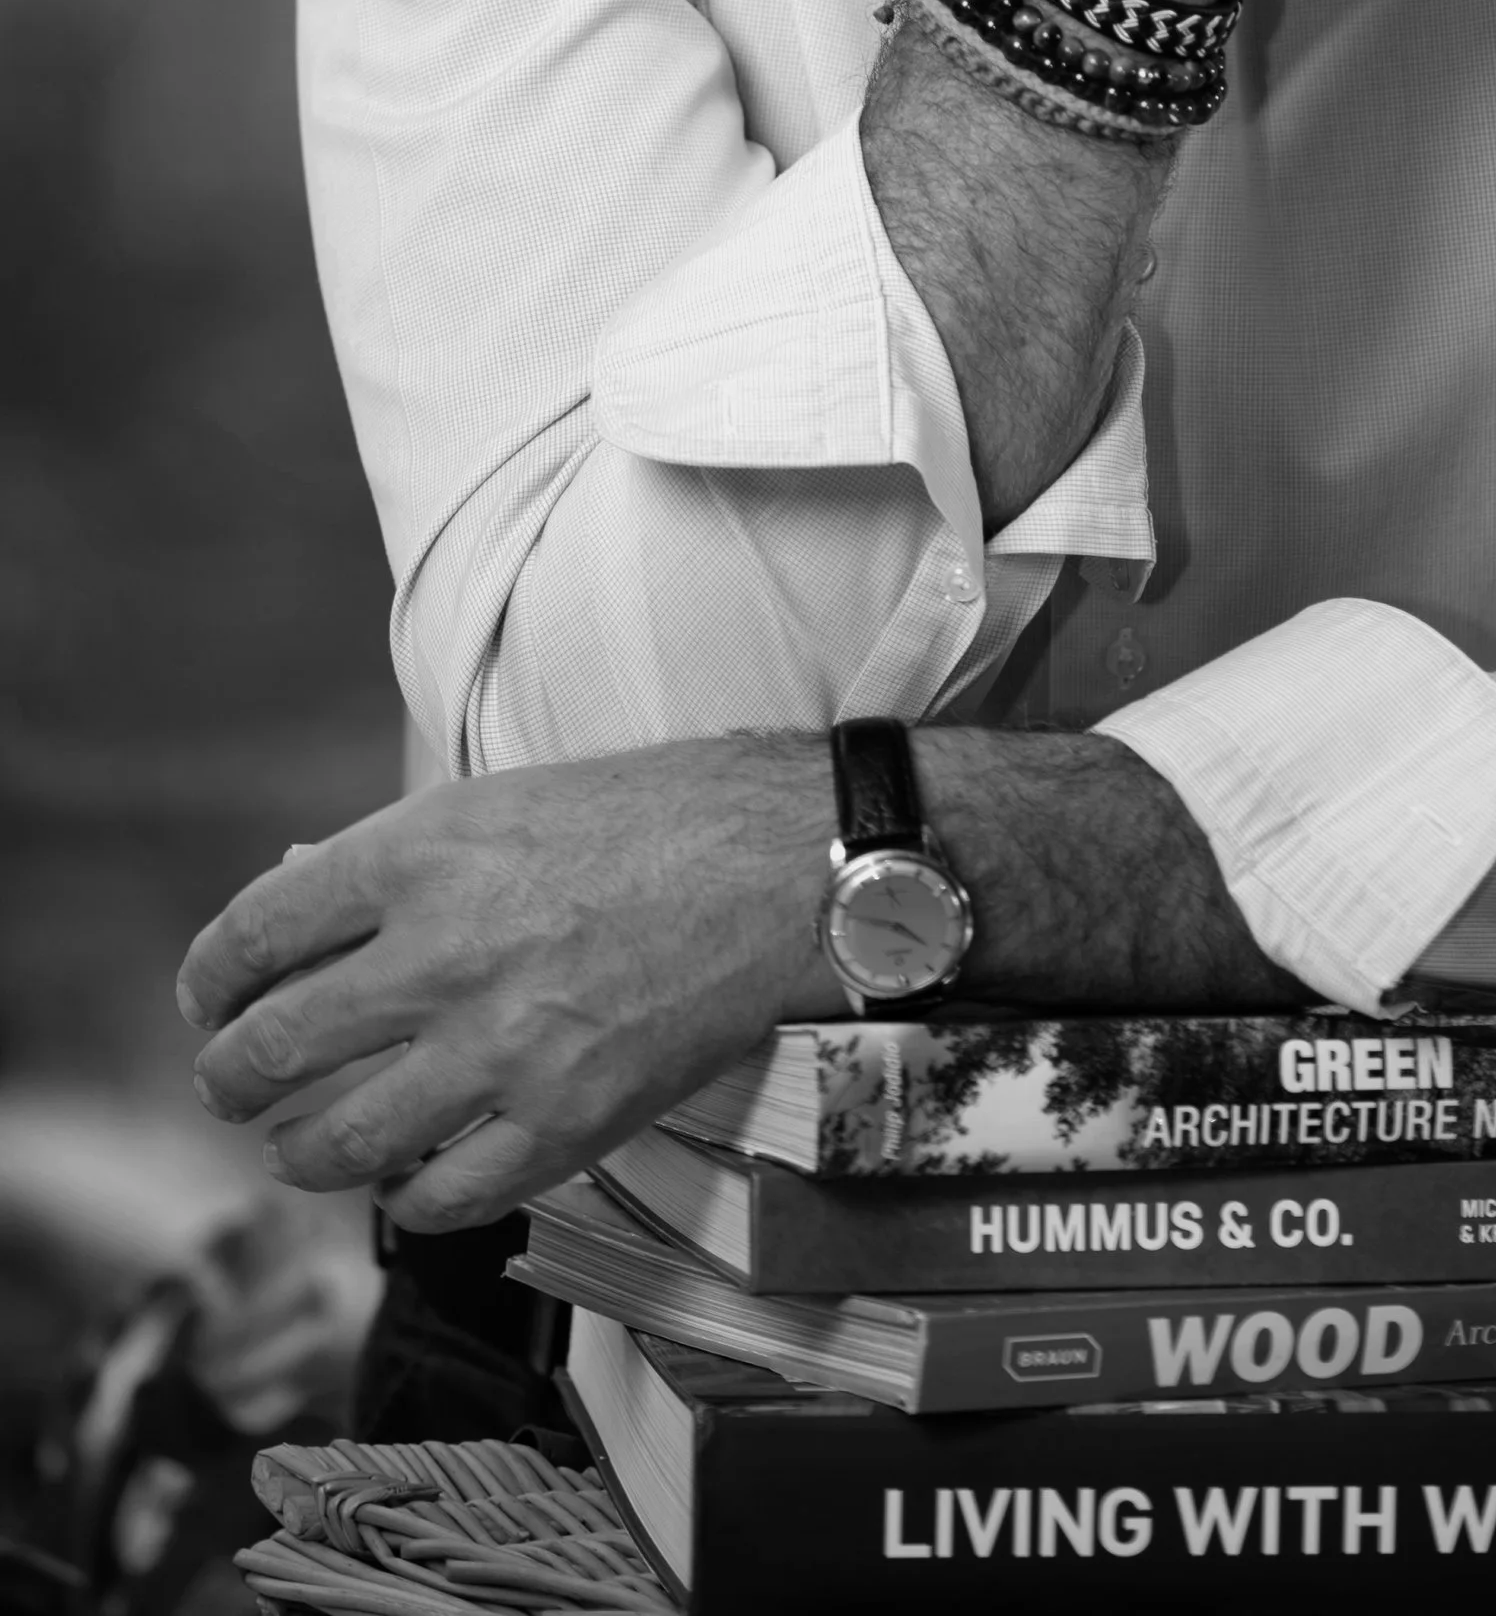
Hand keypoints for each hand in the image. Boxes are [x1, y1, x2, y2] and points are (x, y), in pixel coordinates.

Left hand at [176, 736, 829, 1230]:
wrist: (781, 865)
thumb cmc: (653, 814)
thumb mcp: (503, 800)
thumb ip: (399, 863)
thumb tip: (296, 908)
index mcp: (421, 853)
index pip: (257, 930)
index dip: (212, 977)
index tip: (211, 998)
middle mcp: (443, 954)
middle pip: (271, 1046)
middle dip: (230, 1076)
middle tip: (231, 1084)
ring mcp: (500, 1048)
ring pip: (336, 1140)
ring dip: (296, 1150)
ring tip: (297, 1145)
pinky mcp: (563, 1121)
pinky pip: (441, 1198)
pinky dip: (404, 1200)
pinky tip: (404, 1185)